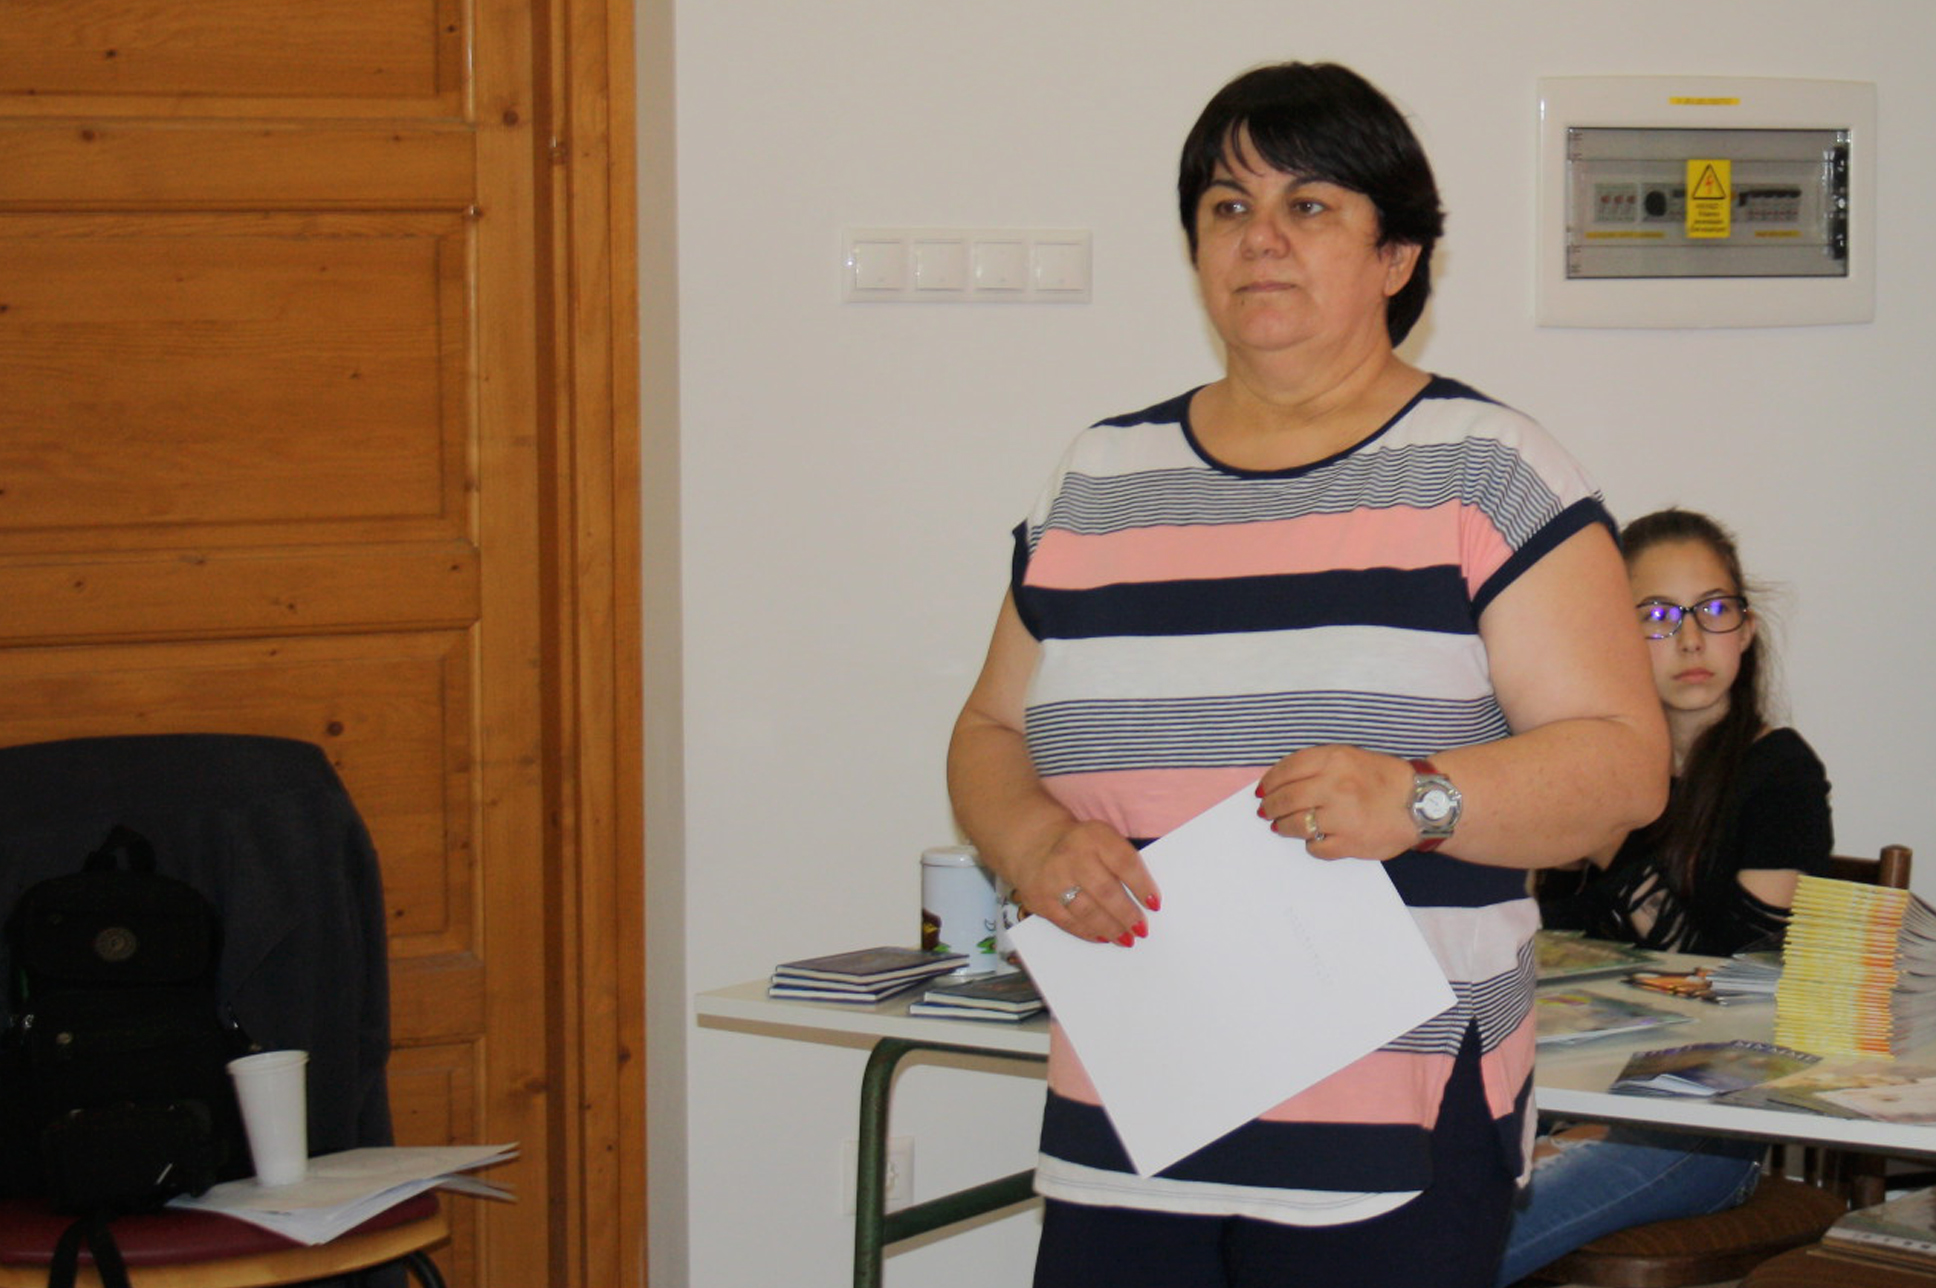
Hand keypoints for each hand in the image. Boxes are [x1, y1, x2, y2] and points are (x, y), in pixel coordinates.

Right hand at [1009, 819, 1159, 946]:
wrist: (1035, 844)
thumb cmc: (1081, 846)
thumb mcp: (1102, 838)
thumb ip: (1122, 861)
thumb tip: (1146, 900)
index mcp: (1094, 836)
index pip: (1124, 862)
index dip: (1142, 885)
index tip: (1155, 905)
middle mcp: (1071, 855)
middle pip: (1105, 891)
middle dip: (1127, 914)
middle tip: (1141, 930)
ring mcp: (1053, 878)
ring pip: (1087, 911)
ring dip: (1111, 929)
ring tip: (1126, 939)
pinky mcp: (1040, 899)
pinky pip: (1068, 921)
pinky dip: (1089, 932)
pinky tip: (1103, 937)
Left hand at [1255, 745, 1418, 861]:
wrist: (1422, 804)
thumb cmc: (1385, 779)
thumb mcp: (1351, 757)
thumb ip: (1317, 765)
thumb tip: (1279, 782)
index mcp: (1335, 760)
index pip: (1287, 769)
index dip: (1269, 782)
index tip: (1261, 791)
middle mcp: (1336, 786)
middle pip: (1285, 799)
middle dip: (1270, 807)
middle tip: (1265, 812)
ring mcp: (1342, 816)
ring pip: (1295, 825)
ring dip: (1284, 827)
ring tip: (1282, 827)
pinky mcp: (1349, 843)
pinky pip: (1316, 848)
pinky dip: (1311, 845)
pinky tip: (1315, 839)